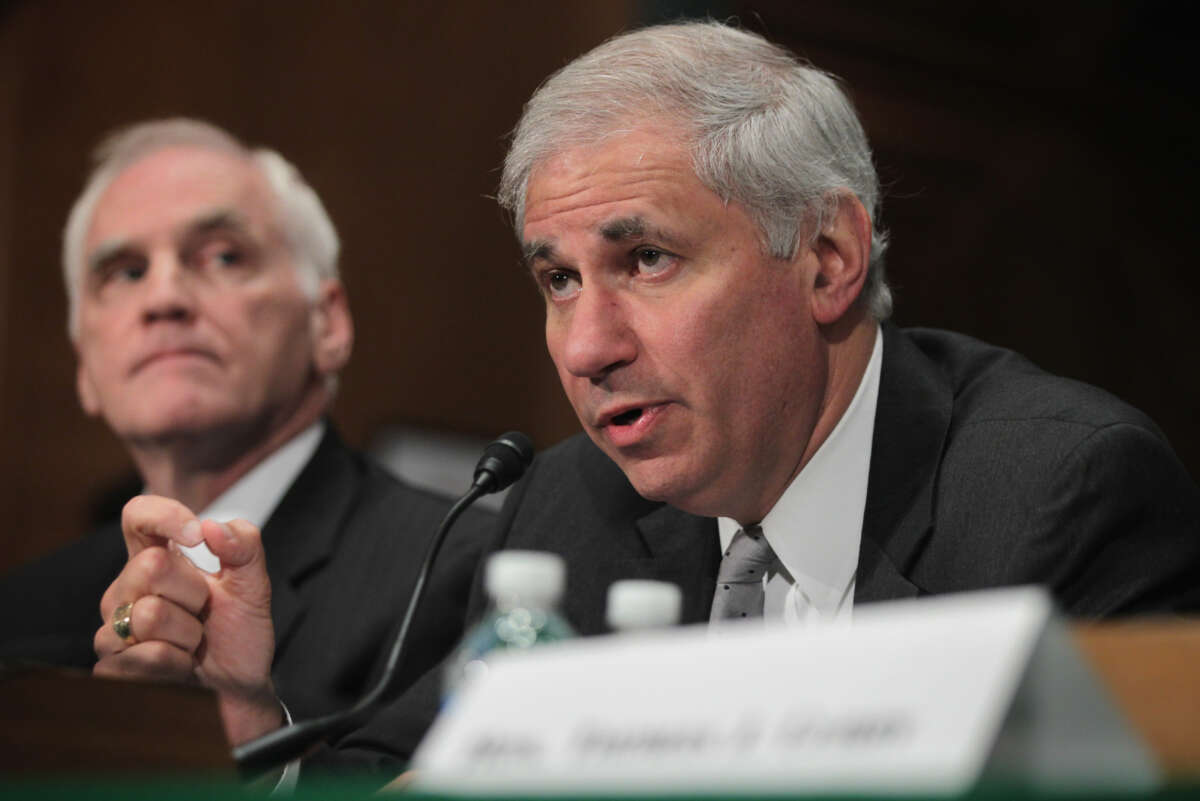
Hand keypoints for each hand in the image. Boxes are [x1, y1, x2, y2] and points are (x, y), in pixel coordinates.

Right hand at [94, 495, 282, 743]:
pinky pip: (147, 656)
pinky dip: (178, 663)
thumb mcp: (253, 587)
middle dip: (194, 593)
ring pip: (148, 615)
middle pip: (149, 567)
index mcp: (155, 560)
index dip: (163, 516)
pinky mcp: (111, 668)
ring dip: (189, 633)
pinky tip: (181, 667)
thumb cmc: (238, 635)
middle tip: (203, 614)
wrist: (238, 690)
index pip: (137, 516)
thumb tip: (212, 526)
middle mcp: (125, 590)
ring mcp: (111, 630)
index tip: (195, 535)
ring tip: (193, 643)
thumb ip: (244, 547)